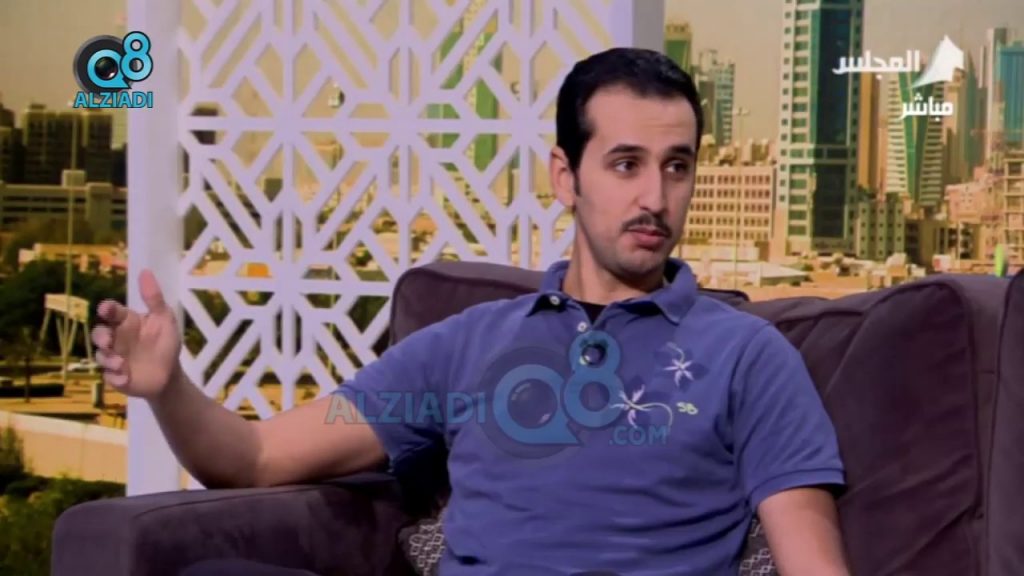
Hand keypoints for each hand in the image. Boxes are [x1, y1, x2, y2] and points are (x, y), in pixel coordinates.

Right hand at [92, 269, 181, 398]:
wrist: (170, 374)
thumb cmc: (165, 343)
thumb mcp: (164, 319)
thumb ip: (154, 298)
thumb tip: (145, 271)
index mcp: (127, 322)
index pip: (112, 312)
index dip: (107, 309)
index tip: (105, 309)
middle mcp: (116, 338)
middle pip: (98, 333)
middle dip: (100, 337)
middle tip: (109, 342)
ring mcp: (113, 357)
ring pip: (100, 355)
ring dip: (108, 359)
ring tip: (121, 364)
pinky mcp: (115, 376)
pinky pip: (108, 376)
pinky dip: (115, 378)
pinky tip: (125, 379)